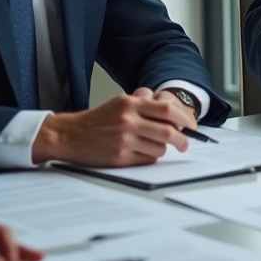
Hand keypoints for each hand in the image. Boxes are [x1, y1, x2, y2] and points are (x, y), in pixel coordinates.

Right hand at [32, 88, 193, 165]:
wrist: (69, 135)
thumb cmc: (98, 120)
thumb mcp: (120, 101)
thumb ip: (145, 101)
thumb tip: (172, 110)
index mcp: (131, 103)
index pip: (168, 110)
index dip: (185, 118)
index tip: (192, 125)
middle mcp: (129, 120)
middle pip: (169, 131)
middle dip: (183, 139)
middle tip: (185, 143)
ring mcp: (124, 139)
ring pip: (160, 148)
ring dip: (163, 149)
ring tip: (154, 146)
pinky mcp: (120, 157)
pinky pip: (147, 159)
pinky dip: (150, 157)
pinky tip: (141, 152)